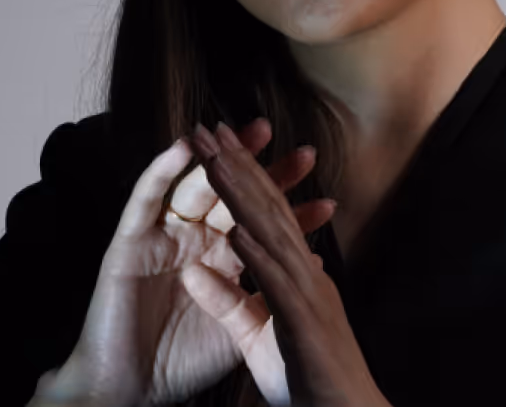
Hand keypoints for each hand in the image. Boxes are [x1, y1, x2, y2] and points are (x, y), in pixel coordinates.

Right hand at [33, 118, 333, 406]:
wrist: (126, 390)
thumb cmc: (179, 361)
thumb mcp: (232, 326)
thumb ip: (265, 290)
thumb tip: (313, 260)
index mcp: (218, 257)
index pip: (258, 224)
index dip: (292, 216)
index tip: (331, 202)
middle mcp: (193, 239)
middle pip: (234, 195)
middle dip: (269, 174)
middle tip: (306, 155)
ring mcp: (161, 235)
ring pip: (195, 186)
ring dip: (223, 158)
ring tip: (253, 134)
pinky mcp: (128, 239)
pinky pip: (145, 198)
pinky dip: (162, 171)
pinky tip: (184, 149)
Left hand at [184, 122, 391, 406]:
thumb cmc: (309, 378)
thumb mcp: (257, 334)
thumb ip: (229, 300)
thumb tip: (197, 270)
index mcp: (295, 271)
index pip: (264, 211)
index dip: (240, 174)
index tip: (216, 143)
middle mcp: (304, 271)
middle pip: (267, 208)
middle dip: (237, 165)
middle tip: (211, 127)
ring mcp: (307, 294)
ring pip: (272, 234)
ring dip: (243, 195)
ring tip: (216, 161)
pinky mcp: (303, 325)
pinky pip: (278, 286)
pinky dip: (258, 257)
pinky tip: (237, 232)